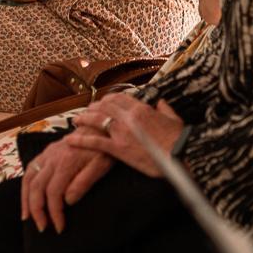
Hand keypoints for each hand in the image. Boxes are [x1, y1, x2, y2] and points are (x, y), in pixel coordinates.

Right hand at [20, 136, 112, 233]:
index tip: (59, 227)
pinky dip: (26, 185)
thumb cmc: (103, 148)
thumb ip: (84, 182)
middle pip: (36, 187)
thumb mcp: (101, 166)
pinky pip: (30, 169)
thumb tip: (67, 201)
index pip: (53, 193)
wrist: (100, 126)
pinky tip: (27, 195)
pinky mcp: (47, 152)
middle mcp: (52, 158)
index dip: (54, 212)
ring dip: (25, 199)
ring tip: (27, 217)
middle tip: (42, 228)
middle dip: (36, 210)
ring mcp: (47, 154)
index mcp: (66, 163)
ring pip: (28, 178)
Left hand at [61, 94, 185, 180]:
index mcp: (141, 108)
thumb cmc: (180, 140)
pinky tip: (70, 140)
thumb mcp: (174, 119)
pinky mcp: (119, 148)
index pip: (118, 98)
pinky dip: (81, 140)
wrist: (182, 155)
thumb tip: (160, 102)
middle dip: (92, 108)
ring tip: (75, 121)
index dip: (106, 99)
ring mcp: (122, 132)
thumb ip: (164, 109)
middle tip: (85, 111)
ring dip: (83, 119)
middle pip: (104, 107)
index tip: (101, 102)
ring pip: (96, 120)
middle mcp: (128, 117)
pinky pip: (95, 142)